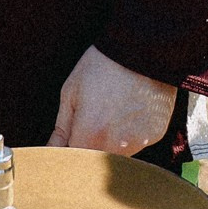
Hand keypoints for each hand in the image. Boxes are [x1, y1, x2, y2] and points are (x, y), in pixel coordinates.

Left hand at [49, 47, 178, 156]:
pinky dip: (131, 133)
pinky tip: (131, 109)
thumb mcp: (71, 91)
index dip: (68, 149)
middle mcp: (115, 145)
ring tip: (114, 110)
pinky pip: (137, 143)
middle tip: (93, 116)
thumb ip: (61, 128)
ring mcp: (139, 142)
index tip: (69, 138)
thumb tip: (52, 149)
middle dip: (89, 146)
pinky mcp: (155, 134)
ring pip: (117, 154)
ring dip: (111, 142)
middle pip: (95, 160)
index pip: (71, 160)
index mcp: (89, 135)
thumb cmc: (102, 65)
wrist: (142, 47)